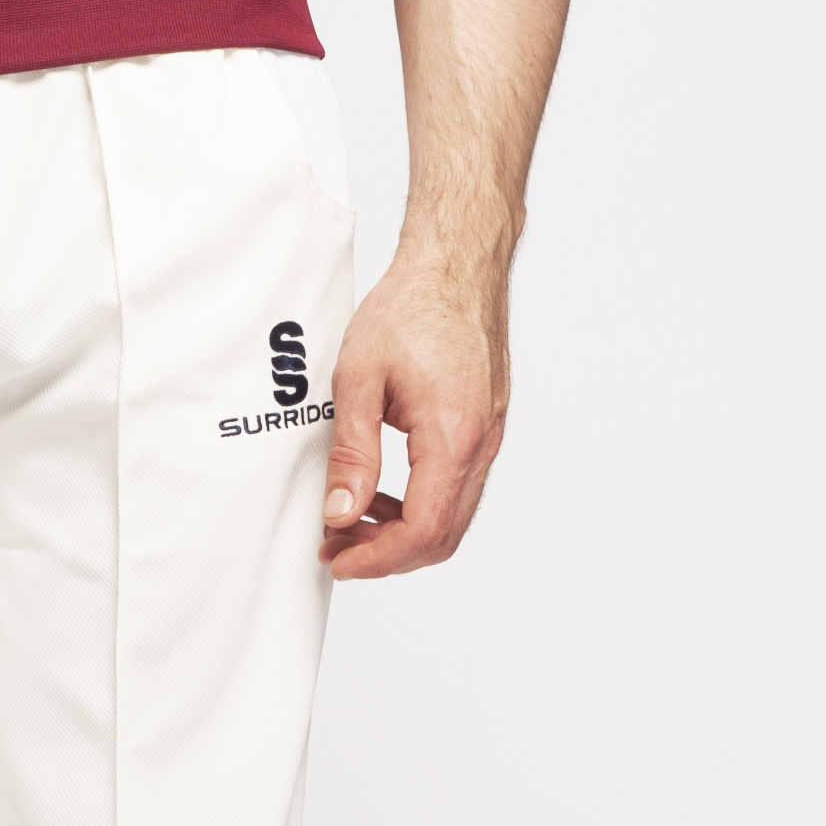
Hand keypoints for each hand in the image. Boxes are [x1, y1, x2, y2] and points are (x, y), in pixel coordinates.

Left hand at [321, 250, 510, 581]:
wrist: (456, 267)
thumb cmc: (413, 308)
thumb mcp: (359, 379)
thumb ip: (351, 453)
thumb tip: (340, 512)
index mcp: (453, 437)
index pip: (422, 531)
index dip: (376, 559)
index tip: (337, 559)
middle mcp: (481, 444)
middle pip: (443, 536)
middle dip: (386, 554)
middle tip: (336, 545)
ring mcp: (489, 437)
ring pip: (452, 516)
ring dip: (402, 531)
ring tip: (350, 518)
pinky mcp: (486, 427)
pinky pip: (457, 486)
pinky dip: (419, 503)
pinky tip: (381, 489)